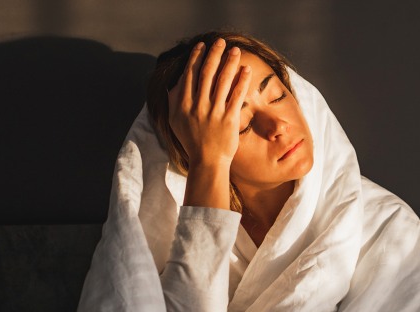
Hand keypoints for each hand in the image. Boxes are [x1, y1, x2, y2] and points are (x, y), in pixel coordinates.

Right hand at [167, 38, 251, 168]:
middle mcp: (197, 106)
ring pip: (222, 81)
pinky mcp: (229, 119)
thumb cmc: (191, 141)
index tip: (202, 46)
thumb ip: (173, 101)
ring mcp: (214, 112)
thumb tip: (174, 83)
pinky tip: (246, 70)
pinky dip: (241, 81)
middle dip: (214, 54)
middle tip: (220, 42)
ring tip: (235, 51)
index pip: (190, 75)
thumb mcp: (175, 121)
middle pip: (206, 73)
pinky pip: (236, 95)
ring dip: (229, 63)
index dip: (196, 57)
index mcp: (182, 105)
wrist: (207, 161)